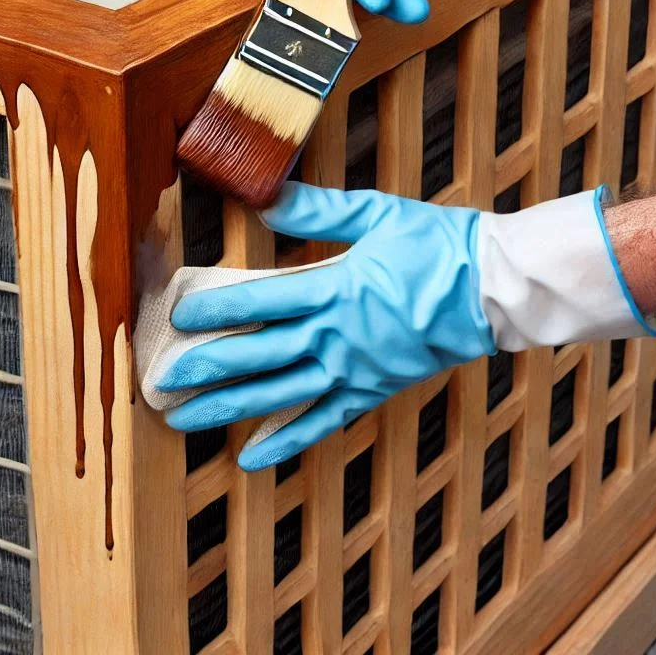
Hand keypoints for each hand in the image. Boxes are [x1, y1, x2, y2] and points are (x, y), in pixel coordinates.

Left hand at [154, 183, 652, 470]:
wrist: (495, 289)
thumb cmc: (440, 246)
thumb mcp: (377, 215)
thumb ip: (317, 211)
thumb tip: (264, 198)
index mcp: (336, 288)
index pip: (261, 300)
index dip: (215, 307)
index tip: (177, 314)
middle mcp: (337, 336)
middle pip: (259, 354)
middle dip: (206, 367)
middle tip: (160, 380)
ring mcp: (354, 369)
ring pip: (281, 394)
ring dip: (231, 409)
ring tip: (185, 422)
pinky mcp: (373, 389)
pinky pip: (325, 421)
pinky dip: (289, 440)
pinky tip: (254, 456)